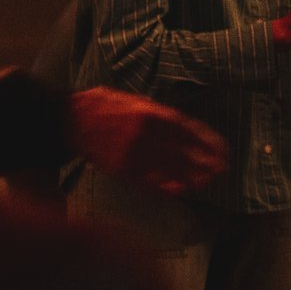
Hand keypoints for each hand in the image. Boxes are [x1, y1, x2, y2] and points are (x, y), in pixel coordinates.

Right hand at [67, 87, 227, 195]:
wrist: (68, 119)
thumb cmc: (100, 105)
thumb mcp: (132, 99)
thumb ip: (155, 112)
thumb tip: (180, 126)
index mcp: (148, 113)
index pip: (188, 130)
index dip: (207, 141)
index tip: (222, 149)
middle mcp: (144, 135)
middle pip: (183, 152)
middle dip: (205, 162)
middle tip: (221, 169)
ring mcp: (133, 154)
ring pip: (169, 169)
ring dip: (190, 177)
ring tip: (205, 182)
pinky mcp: (121, 168)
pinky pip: (148, 182)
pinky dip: (165, 187)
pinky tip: (178, 190)